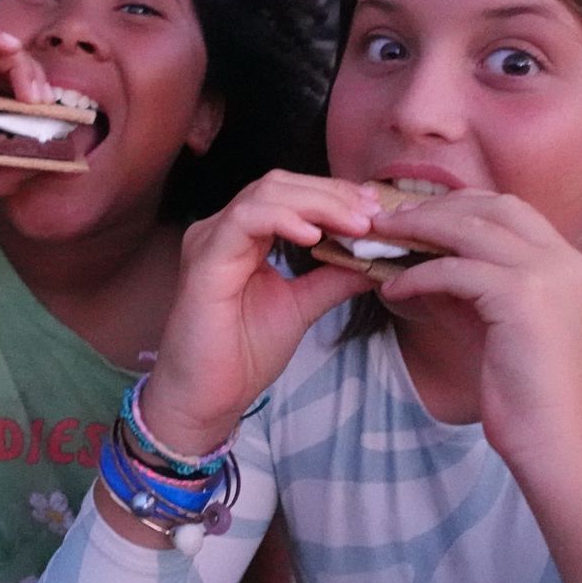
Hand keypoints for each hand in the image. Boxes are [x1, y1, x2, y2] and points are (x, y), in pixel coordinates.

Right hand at [0, 19, 52, 206]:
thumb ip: (5, 170)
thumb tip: (54, 164)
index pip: (5, 85)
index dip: (35, 96)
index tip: (58, 120)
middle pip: (2, 64)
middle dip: (33, 80)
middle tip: (51, 106)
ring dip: (18, 63)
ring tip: (35, 93)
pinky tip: (9, 50)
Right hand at [140, 171, 379, 453]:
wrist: (209, 398)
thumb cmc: (243, 354)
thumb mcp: (302, 306)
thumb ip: (334, 278)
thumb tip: (377, 259)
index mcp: (244, 235)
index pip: (289, 194)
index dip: (334, 195)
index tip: (375, 209)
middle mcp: (223, 228)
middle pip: (279, 184)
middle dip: (331, 193)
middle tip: (372, 211)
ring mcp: (210, 239)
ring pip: (265, 194)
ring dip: (317, 203)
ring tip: (355, 223)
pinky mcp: (204, 259)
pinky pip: (245, 221)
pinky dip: (283, 219)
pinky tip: (315, 236)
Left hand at [372, 192, 581, 468]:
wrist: (558, 445)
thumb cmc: (530, 397)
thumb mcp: (503, 327)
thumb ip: (474, 289)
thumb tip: (424, 262)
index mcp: (575, 267)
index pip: (515, 212)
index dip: (464, 207)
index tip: (422, 214)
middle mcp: (569, 263)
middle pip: (495, 207)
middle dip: (439, 208)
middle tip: (393, 219)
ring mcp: (550, 276)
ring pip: (470, 230)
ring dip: (419, 230)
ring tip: (382, 241)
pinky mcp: (523, 297)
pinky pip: (453, 270)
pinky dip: (417, 275)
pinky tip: (393, 288)